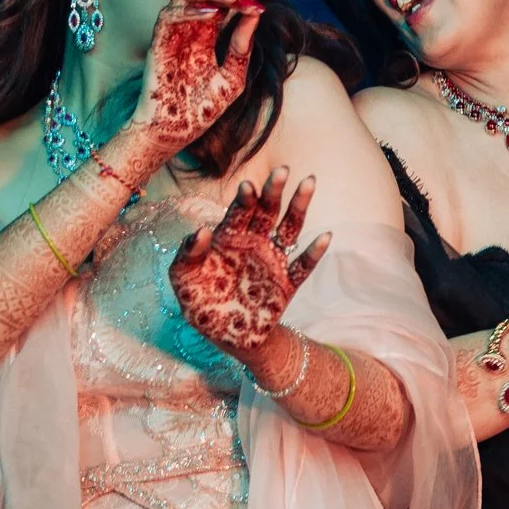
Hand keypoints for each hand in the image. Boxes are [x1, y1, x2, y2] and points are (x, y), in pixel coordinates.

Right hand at [131, 0, 261, 153]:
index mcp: (205, 38)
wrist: (176, 132)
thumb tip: (255, 16)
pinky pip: (168, 17)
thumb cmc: (202, 109)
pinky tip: (212, 15)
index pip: (221, 8)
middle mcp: (188, 32)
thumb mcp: (233, 78)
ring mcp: (172, 36)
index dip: (239, 3)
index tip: (260, 8)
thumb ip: (242, 48)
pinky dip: (189, 11)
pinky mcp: (158, 44)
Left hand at [169, 167, 330, 355]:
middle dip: (274, 191)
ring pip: (289, 229)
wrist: (227, 337)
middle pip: (267, 212)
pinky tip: (325, 237)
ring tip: (308, 183)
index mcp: (228, 240)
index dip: (243, 199)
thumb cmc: (201, 304)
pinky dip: (313, 252)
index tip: (248, 186)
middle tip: (282, 170)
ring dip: (299, 206)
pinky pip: (303, 266)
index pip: (238, 213)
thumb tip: (202, 230)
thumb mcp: (183, 280)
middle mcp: (253, 244)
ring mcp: (272, 262)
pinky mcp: (287, 284)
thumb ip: (188, 254)